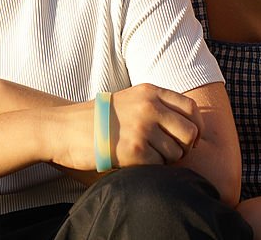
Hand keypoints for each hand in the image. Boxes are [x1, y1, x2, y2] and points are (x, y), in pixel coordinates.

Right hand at [47, 84, 202, 171]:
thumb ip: (158, 105)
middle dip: (184, 148)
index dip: (195, 127)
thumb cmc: (99, 117)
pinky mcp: (133, 151)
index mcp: (151, 92)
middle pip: (190, 133)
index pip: (191, 109)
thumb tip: (191, 125)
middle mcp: (150, 107)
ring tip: (146, 156)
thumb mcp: (131, 98)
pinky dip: (150, 168)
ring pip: (175, 153)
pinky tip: (135, 162)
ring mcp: (142, 128)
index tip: (190, 139)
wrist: (65, 128)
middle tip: (171, 153)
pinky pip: (158, 166)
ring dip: (165, 160)